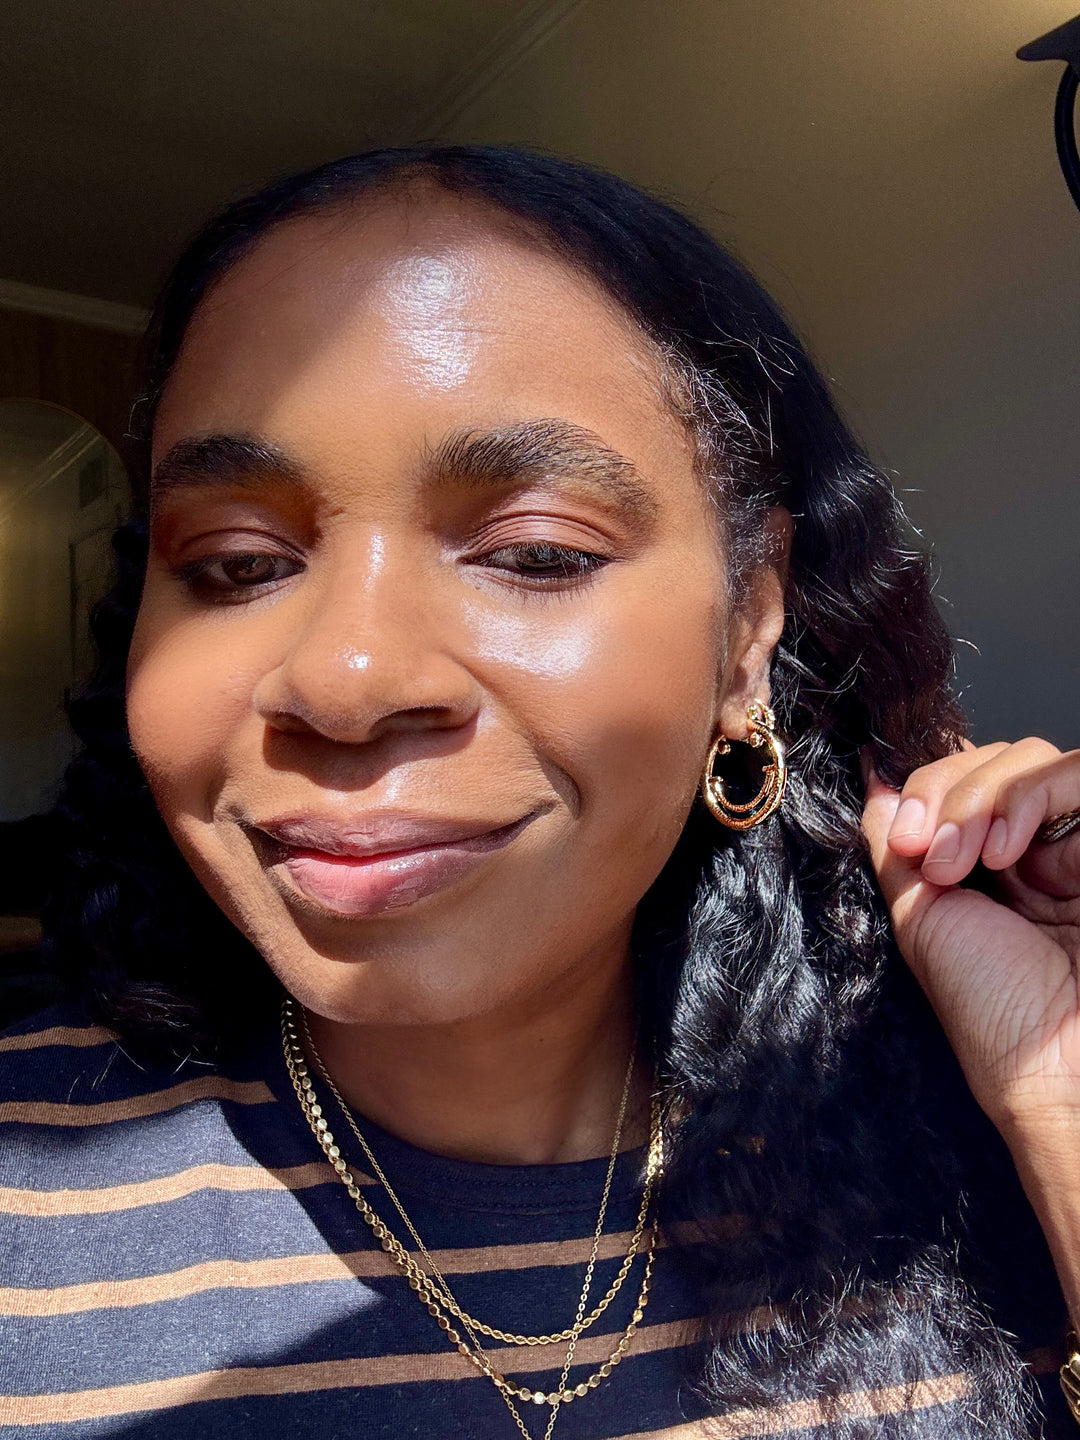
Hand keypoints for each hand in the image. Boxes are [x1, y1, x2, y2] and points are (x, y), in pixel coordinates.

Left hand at [862, 740, 1079, 1134]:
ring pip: (1027, 756)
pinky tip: (1007, 852)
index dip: (923, 785)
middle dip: (944, 795)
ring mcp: (1075, 842)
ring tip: (964, 863)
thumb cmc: (994, 1014)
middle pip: (988, 757)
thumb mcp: (921, 920)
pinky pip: (1078, 771)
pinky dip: (1028, 795)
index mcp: (987, 864)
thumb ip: (895, 845)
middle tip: (931, 860)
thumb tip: (870, 775)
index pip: (954, 776)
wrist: (1058, 1070)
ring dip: (978, 800)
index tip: (902, 834)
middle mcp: (1036, 845)